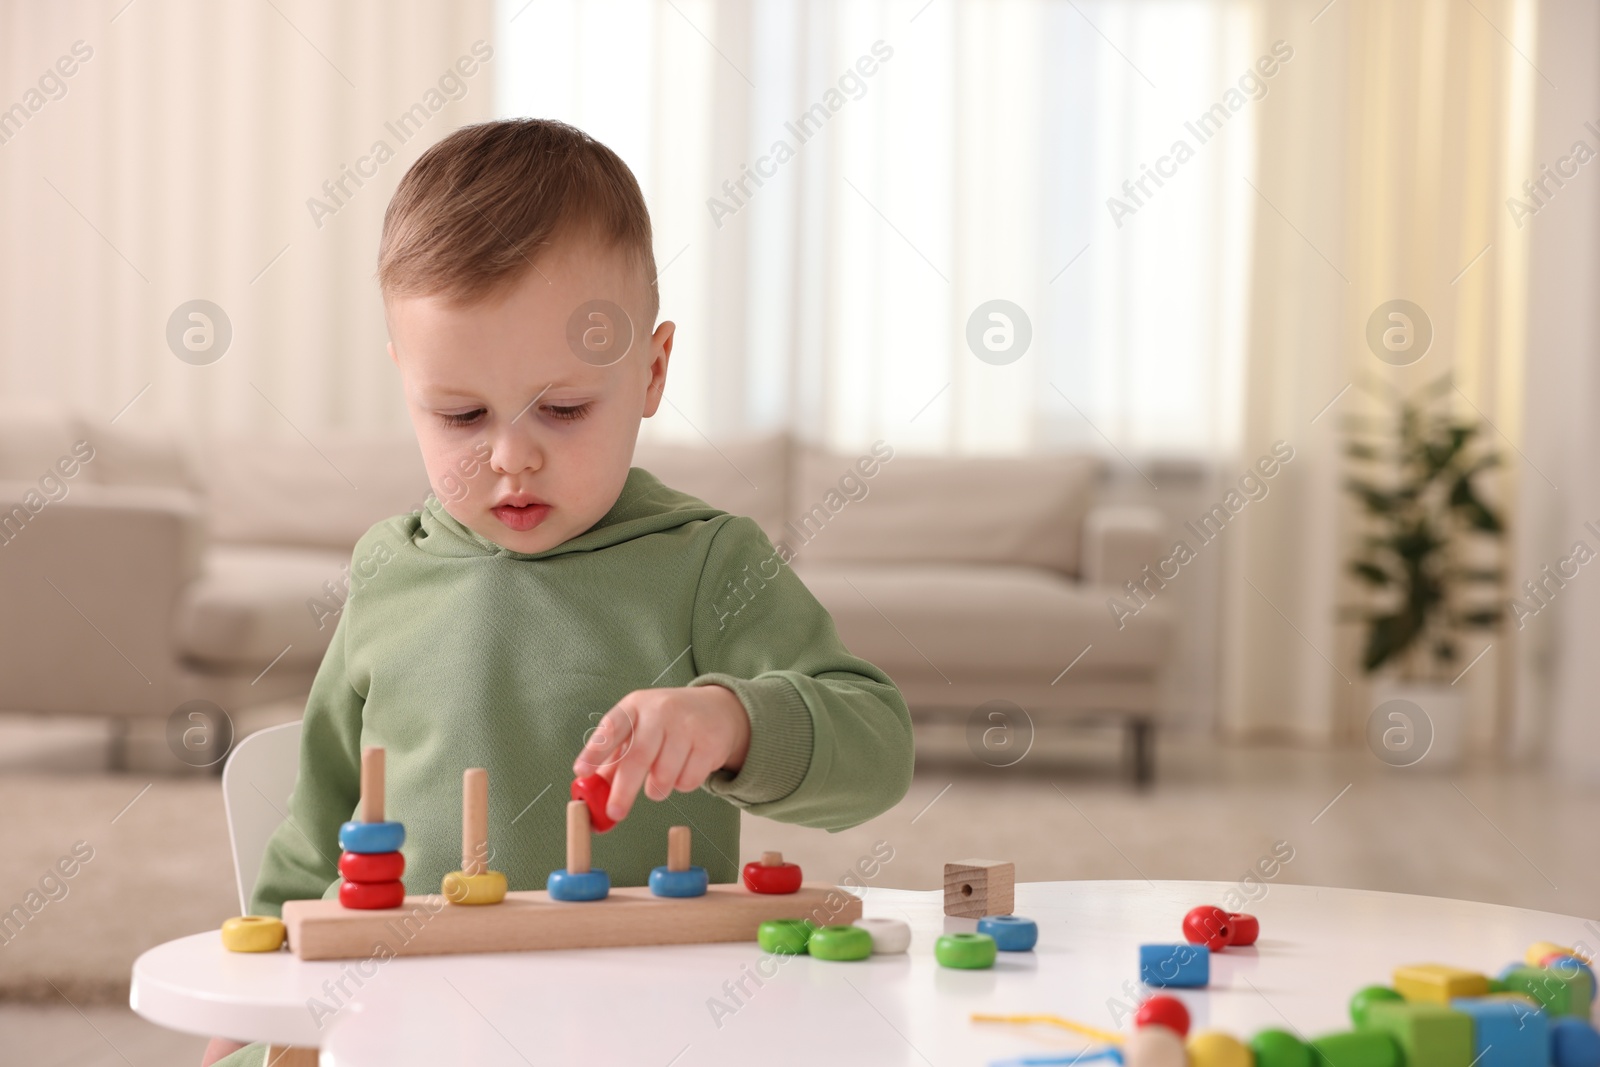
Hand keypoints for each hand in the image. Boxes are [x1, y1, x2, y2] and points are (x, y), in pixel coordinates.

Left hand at [572, 685, 750, 822]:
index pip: (611, 728)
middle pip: (638, 757)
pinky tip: (685, 768)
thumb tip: (591, 796)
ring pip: (664, 775)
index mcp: (635, 706)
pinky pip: (688, 781)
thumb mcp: (638, 730)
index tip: (581, 772)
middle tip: (614, 813)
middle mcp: (660, 711)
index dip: (595, 751)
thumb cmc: (666, 724)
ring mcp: (687, 725)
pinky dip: (682, 785)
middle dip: (623, 790)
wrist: (717, 709)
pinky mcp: (709, 743)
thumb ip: (614, 760)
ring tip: (659, 779)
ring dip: (656, 789)